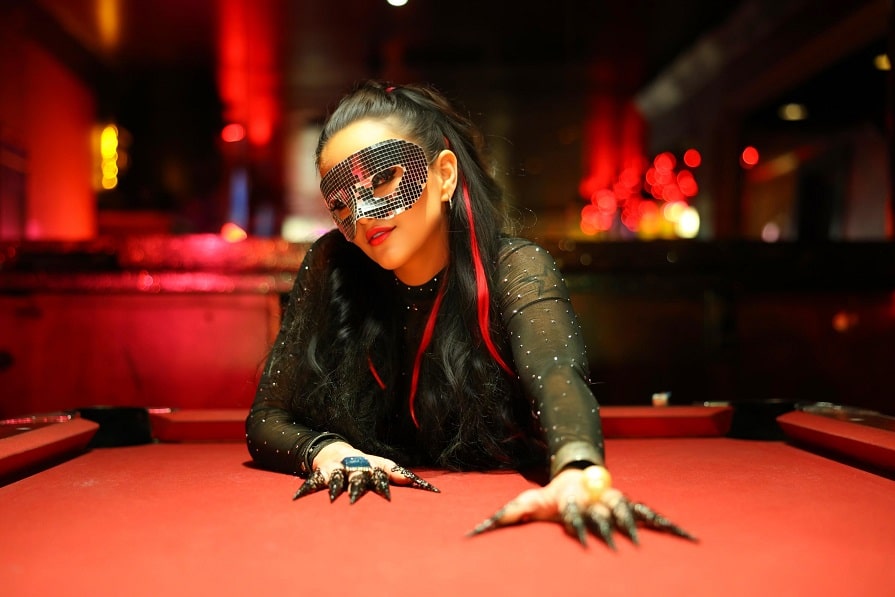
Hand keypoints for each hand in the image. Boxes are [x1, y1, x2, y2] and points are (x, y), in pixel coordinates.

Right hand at [292, 442, 439, 503]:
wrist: (335, 452)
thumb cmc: (365, 465)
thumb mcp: (382, 467)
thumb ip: (401, 476)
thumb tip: (429, 487)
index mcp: (373, 466)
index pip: (389, 472)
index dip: (399, 479)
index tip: (405, 488)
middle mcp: (357, 466)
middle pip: (362, 477)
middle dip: (364, 485)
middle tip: (365, 497)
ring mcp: (339, 470)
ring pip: (338, 478)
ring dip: (338, 487)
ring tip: (337, 497)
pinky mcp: (322, 474)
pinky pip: (312, 482)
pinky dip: (305, 490)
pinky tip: (297, 498)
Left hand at [467, 465, 695, 549]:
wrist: (576, 472)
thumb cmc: (550, 496)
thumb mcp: (526, 504)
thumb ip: (502, 518)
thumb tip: (469, 537)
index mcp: (572, 500)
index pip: (575, 514)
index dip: (577, 525)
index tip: (581, 537)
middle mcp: (596, 500)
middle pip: (605, 514)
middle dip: (610, 529)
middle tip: (614, 545)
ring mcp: (616, 501)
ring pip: (631, 512)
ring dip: (638, 526)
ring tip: (642, 544)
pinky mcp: (632, 506)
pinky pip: (655, 516)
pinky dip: (674, 528)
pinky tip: (694, 541)